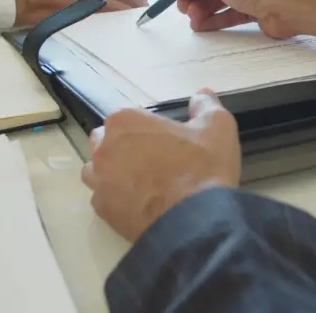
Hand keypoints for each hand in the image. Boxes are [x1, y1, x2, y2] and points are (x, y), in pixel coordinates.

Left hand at [81, 89, 240, 242]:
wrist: (194, 222)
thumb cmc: (203, 168)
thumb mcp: (217, 127)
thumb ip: (206, 105)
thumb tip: (202, 95)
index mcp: (126, 121)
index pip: (126, 118)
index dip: (145, 128)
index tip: (163, 140)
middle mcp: (104, 148)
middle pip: (104, 141)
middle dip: (122, 146)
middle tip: (152, 159)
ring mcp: (99, 181)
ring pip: (97, 170)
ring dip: (113, 172)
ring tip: (141, 183)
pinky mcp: (102, 210)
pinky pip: (104, 199)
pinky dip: (117, 199)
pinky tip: (139, 204)